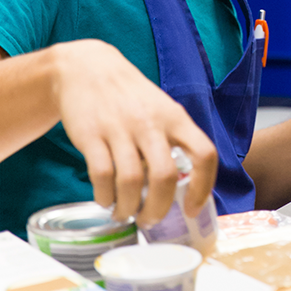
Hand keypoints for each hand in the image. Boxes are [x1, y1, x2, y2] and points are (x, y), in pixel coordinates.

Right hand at [50, 39, 217, 226]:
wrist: (87, 68)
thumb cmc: (130, 97)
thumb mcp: (161, 109)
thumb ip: (174, 141)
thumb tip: (184, 188)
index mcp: (175, 117)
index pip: (204, 154)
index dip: (203, 187)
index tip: (193, 210)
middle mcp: (151, 122)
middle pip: (164, 177)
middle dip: (158, 209)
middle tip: (150, 221)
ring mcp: (120, 128)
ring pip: (131, 181)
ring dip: (128, 207)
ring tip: (125, 213)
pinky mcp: (91, 134)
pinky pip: (101, 175)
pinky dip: (105, 196)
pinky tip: (106, 199)